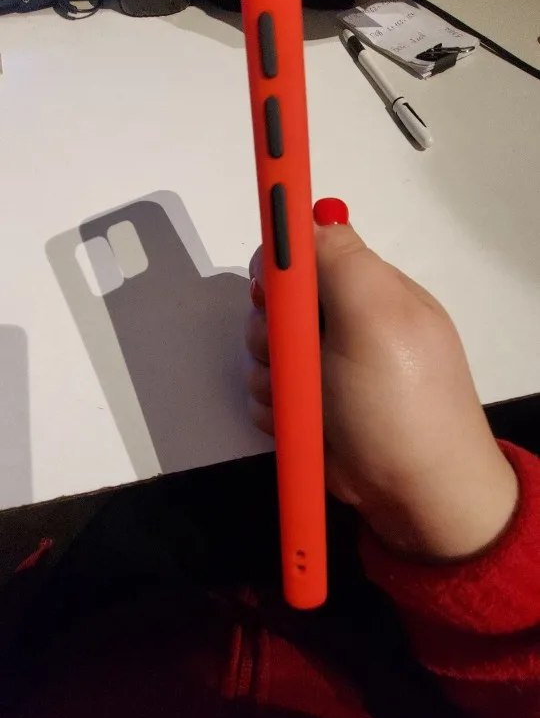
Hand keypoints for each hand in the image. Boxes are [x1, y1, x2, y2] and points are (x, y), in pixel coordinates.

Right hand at [245, 198, 517, 559]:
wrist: (416, 499)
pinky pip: (267, 391)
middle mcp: (347, 322)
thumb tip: (308, 218)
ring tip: (301, 403)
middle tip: (291, 356)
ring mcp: (327, 368)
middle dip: (271, 329)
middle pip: (276, 301)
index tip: (272, 291)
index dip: (283, 265)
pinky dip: (274, 408)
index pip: (309, 251)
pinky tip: (298, 425)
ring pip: (264, 349)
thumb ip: (340, 260)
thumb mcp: (376, 318)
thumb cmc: (397, 404)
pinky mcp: (311, 408)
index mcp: (371, 290)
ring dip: (271, 376)